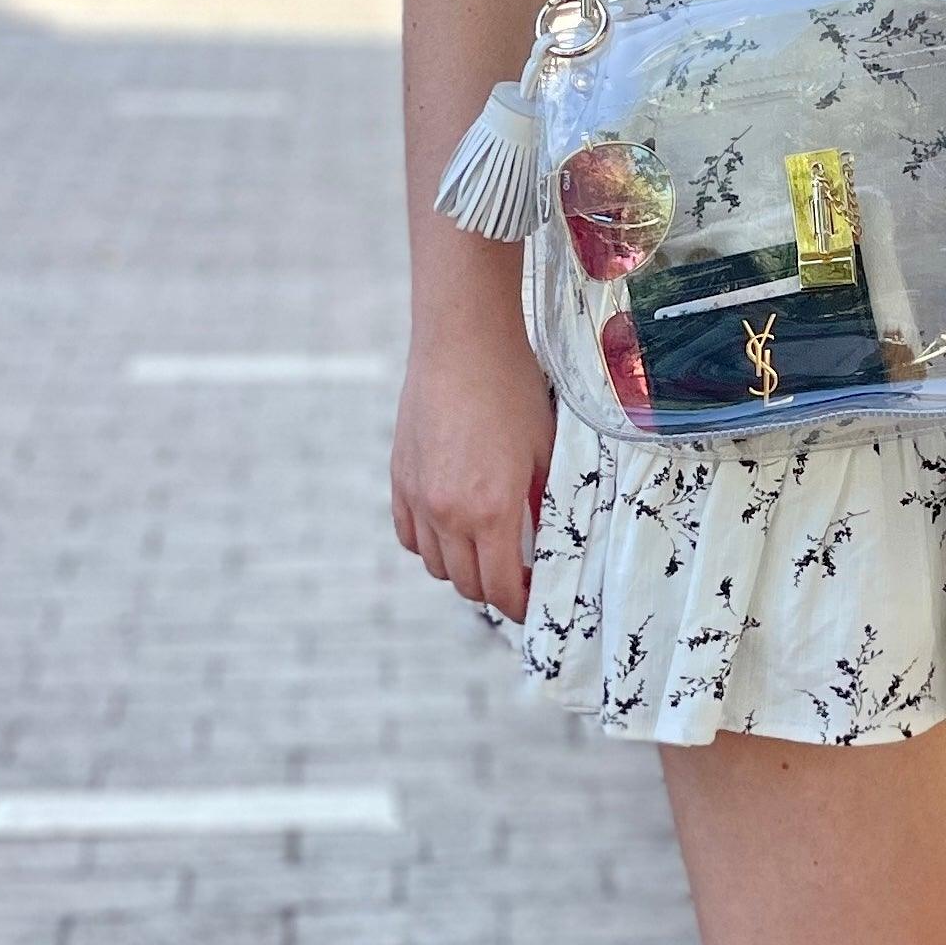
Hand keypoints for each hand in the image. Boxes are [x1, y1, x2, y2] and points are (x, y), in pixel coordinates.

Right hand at [392, 323, 557, 622]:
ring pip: (435, 565)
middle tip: (518, 578)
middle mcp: (446, 512)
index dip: (520, 604)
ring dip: (462, 569)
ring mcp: (417, 496)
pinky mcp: (399, 477)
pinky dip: (430, 544)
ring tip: (487, 552)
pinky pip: (409, 535)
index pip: (500, 589)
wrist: (463, 340)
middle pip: (466, 585)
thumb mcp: (545, 452)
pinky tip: (452, 528)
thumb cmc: (513, 389)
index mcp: (490, 510)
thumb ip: (544, 506)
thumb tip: (545, 544)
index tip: (535, 599)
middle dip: (495, 591)